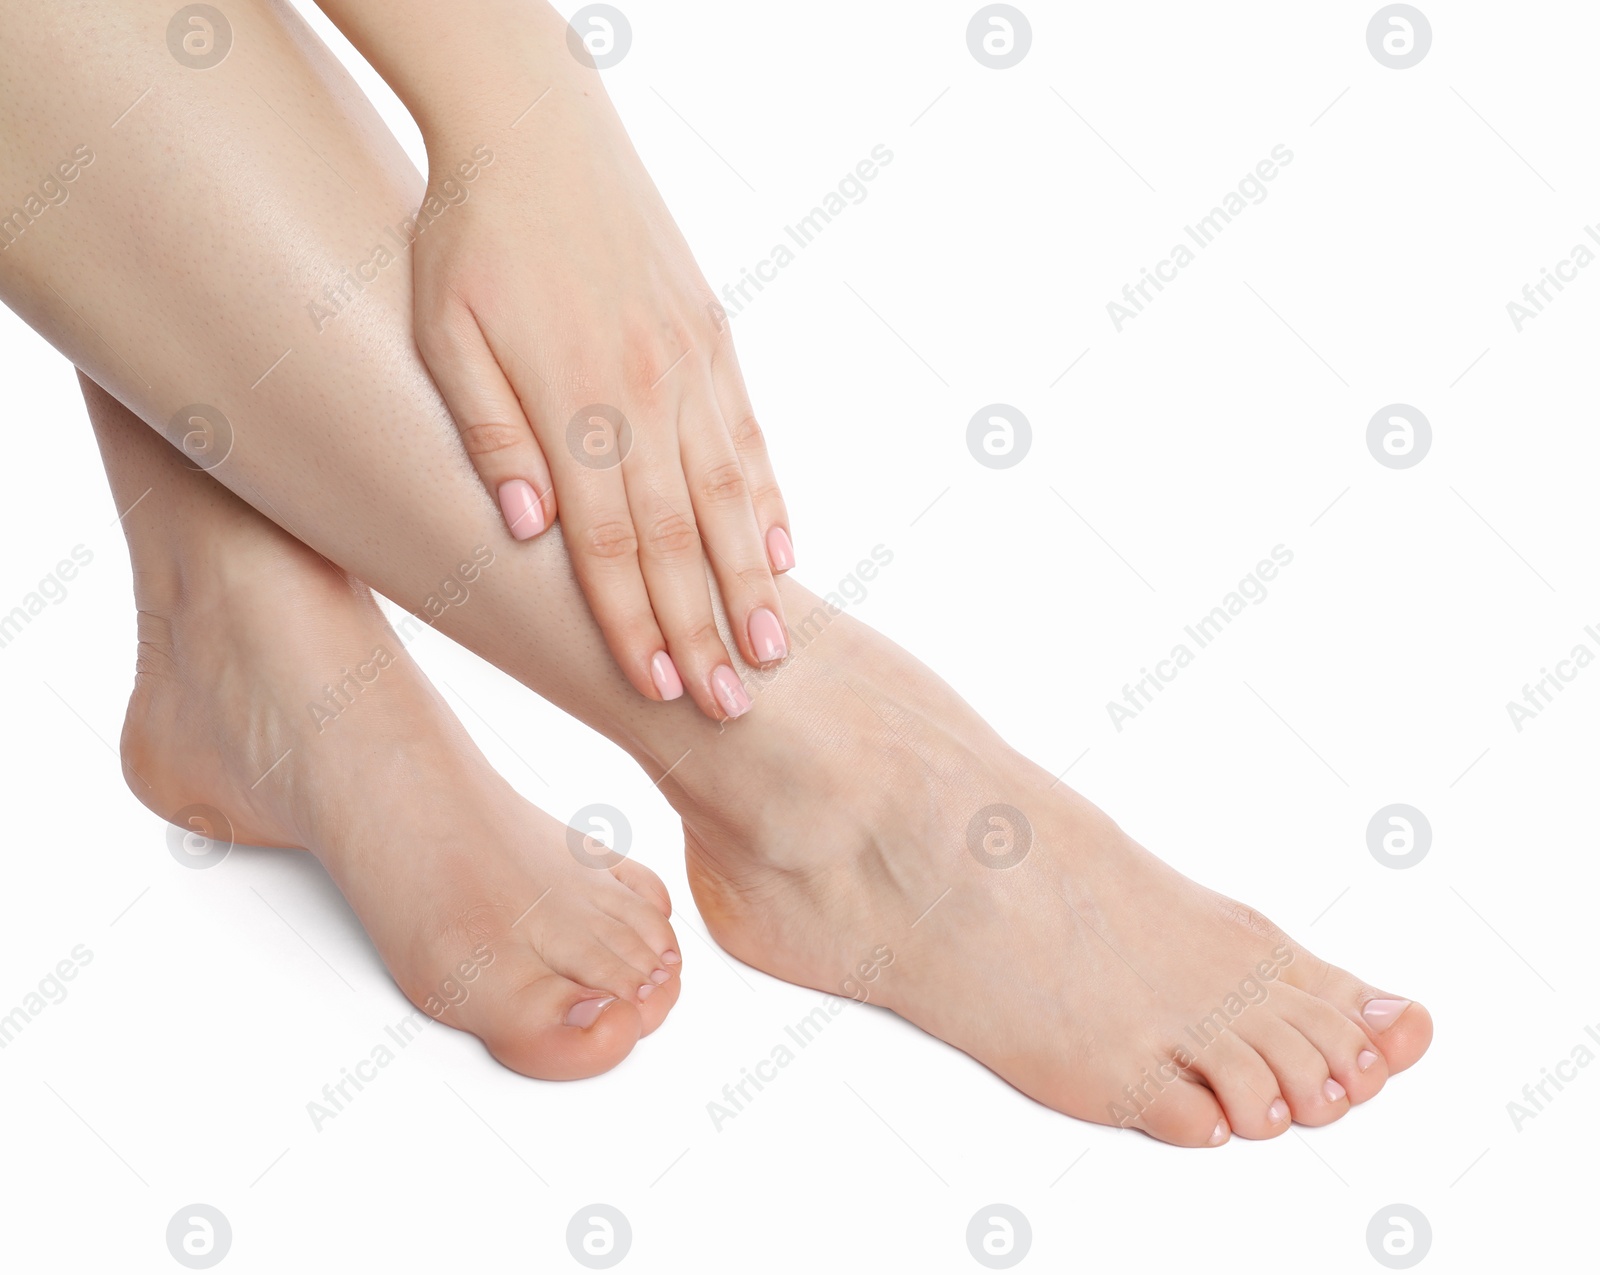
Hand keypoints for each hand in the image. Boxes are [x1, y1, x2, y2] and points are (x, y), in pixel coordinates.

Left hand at [411, 81, 792, 721]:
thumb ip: (488, 434)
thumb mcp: (444, 334)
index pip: (607, 543)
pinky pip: (750, 436)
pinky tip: (786, 551)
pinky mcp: (714, 340)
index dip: (632, 622)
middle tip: (731, 705)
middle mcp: (645, 395)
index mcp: (574, 403)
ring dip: (752, 581)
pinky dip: (770, 500)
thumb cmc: (470, 238)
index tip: (655, 689)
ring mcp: (690, 368)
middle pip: (678, 538)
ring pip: (730, 496)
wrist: (536, 133)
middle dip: (703, 629)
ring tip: (773, 650)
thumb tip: (525, 530)